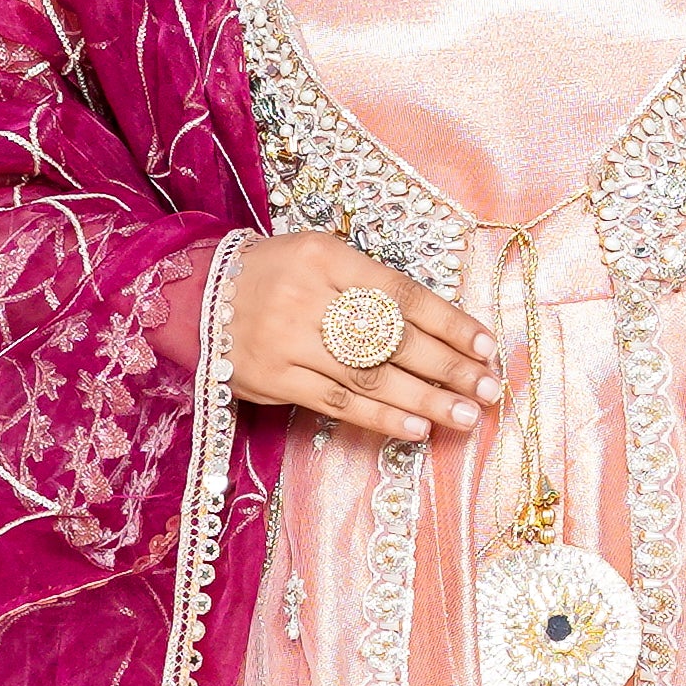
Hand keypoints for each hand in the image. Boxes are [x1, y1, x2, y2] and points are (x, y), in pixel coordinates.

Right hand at [228, 233, 499, 441]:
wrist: (195, 292)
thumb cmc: (275, 274)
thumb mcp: (320, 258)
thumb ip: (370, 288)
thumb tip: (441, 330)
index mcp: (328, 257)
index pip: (403, 294)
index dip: (449, 322)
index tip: (487, 345)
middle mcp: (309, 296)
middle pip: (393, 338)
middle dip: (448, 366)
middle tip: (489, 387)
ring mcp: (289, 340)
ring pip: (369, 376)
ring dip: (425, 399)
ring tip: (466, 415)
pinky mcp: (273, 378)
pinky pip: (337, 403)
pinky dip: (381, 417)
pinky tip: (416, 428)